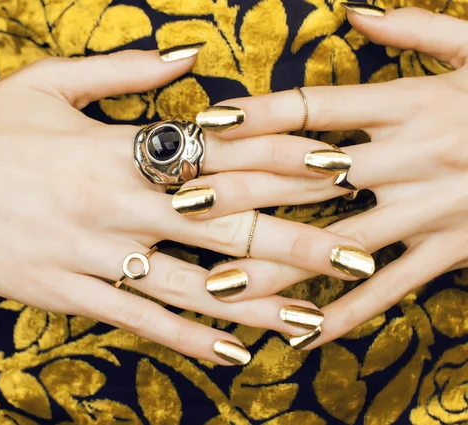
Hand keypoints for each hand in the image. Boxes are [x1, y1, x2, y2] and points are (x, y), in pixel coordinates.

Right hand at [0, 49, 372, 362]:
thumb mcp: (49, 83)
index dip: (281, 160)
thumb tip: (188, 55)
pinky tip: (231, 354)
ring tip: (310, 319)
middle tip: (353, 253)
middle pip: (221, 224)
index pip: (217, 155)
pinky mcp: (69, 293)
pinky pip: (138, 320)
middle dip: (293, 239)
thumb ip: (125, 72)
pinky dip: (187, 338)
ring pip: (190, 284)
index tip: (334, 168)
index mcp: (114, 149)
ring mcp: (93, 255)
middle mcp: (115, 206)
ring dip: (256, 303)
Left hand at [193, 6, 467, 347]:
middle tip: (183, 208)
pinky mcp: (454, 250)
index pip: (314, 108)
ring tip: (219, 286)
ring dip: (274, 265)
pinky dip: (346, 312)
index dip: (257, 116)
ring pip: (336, 242)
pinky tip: (301, 333)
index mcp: (410, 104)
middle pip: (306, 178)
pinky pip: (391, 288)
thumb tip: (355, 9)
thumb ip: (416, 28)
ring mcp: (431, 208)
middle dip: (241, 193)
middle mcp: (412, 156)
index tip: (207, 126)